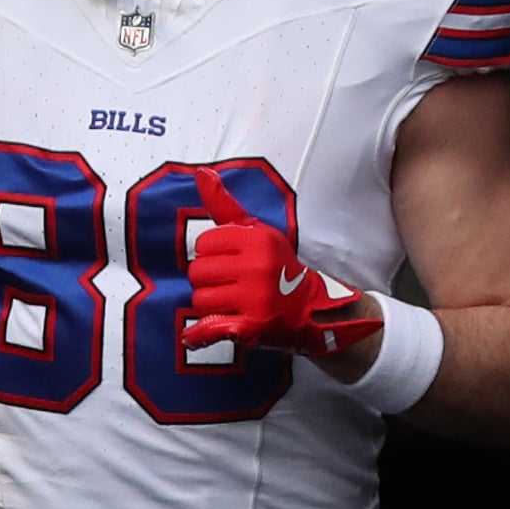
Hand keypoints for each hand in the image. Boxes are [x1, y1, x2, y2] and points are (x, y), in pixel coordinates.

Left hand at [184, 175, 386, 378]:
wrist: (313, 308)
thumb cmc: (277, 266)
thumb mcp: (257, 231)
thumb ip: (225, 204)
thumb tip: (200, 172)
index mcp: (257, 239)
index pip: (203, 245)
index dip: (210, 255)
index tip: (228, 261)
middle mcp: (257, 266)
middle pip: (197, 273)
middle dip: (207, 280)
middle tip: (229, 285)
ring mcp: (255, 298)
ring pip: (200, 300)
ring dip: (210, 304)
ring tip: (232, 303)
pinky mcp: (251, 326)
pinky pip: (208, 328)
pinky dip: (200, 335)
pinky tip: (196, 336)